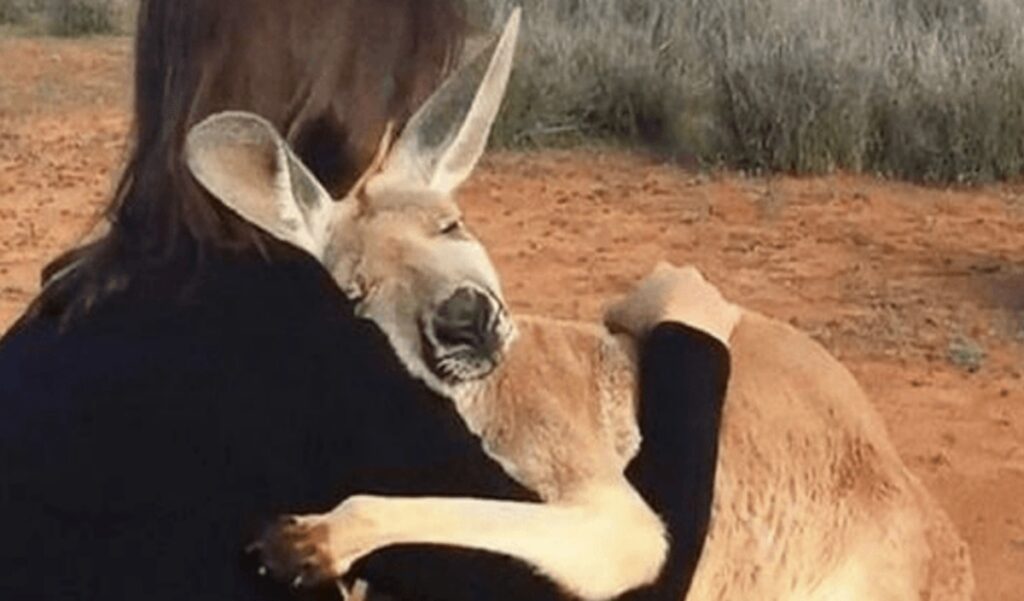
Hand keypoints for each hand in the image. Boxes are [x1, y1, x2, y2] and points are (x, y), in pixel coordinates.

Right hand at [604, 262, 740, 345]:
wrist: (683, 335)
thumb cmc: (646, 321)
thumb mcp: (616, 314)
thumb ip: (612, 310)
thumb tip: (608, 315)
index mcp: (663, 272)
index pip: (656, 274)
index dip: (650, 291)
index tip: (645, 308)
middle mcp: (690, 277)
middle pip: (683, 283)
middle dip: (677, 296)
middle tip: (667, 318)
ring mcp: (711, 293)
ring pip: (705, 299)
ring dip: (698, 311)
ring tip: (687, 332)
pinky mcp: (728, 313)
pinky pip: (726, 317)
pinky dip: (719, 325)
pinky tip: (709, 338)